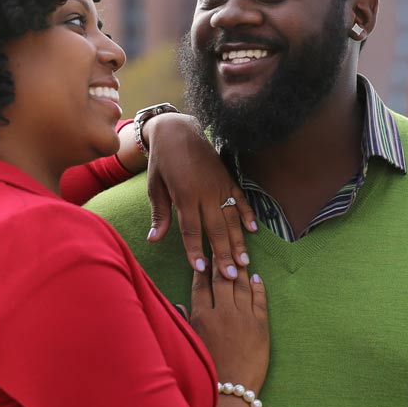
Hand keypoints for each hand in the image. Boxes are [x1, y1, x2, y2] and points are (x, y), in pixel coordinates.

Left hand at [143, 114, 258, 280]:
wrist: (177, 130)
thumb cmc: (162, 160)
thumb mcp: (154, 186)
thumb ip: (160, 214)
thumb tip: (154, 239)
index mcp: (184, 195)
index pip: (190, 230)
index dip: (195, 251)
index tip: (201, 270)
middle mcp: (204, 192)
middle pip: (216, 229)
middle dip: (223, 254)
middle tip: (230, 276)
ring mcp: (219, 185)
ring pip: (231, 218)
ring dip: (238, 241)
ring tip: (244, 262)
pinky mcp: (228, 178)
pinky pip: (240, 199)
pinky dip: (248, 214)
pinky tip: (253, 230)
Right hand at [190, 262, 269, 397]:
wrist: (231, 393)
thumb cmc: (208, 372)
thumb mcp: (189, 345)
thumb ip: (184, 322)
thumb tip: (177, 304)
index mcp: (201, 317)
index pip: (201, 285)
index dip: (202, 269)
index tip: (204, 256)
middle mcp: (222, 312)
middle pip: (222, 279)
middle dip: (222, 261)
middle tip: (224, 246)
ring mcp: (243, 317)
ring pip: (241, 285)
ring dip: (241, 269)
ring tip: (241, 257)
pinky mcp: (261, 326)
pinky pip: (260, 299)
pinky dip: (258, 286)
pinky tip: (257, 278)